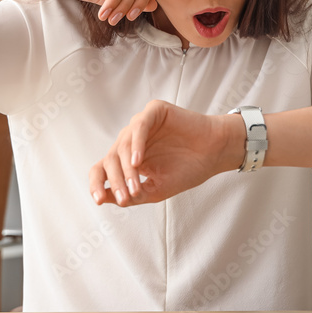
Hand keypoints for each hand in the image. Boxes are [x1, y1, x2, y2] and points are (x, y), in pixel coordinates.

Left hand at [88, 100, 245, 205]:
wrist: (215, 154)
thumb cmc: (187, 170)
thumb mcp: (156, 190)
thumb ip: (131, 195)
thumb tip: (103, 198)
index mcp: (127, 159)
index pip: (102, 169)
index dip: (96, 184)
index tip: (98, 200)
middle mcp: (130, 141)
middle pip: (109, 159)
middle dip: (116, 181)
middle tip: (127, 197)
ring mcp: (140, 125)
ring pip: (121, 145)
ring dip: (126, 169)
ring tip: (136, 186)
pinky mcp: (153, 111)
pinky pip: (139, 125)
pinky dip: (136, 144)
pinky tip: (138, 161)